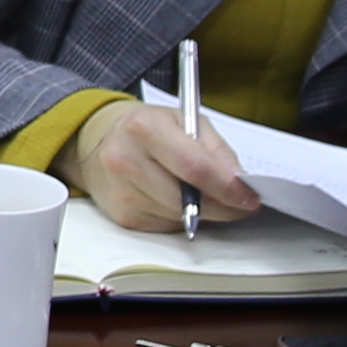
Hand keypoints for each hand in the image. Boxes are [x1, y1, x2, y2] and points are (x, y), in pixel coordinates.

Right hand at [62, 94, 258, 234]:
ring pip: (180, 216)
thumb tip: (239, 183)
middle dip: (223, 206)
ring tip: (207, 196)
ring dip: (203, 213)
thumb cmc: (148, 127)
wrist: (96, 141)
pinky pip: (166, 225)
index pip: (194, 167)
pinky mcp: (122, 216)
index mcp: (145, 128)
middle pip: (188, 199)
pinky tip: (176, 199)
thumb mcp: (185, 120)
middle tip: (241, 204)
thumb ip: (215, 150)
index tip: (250, 197)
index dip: (227, 187)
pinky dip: (180, 217)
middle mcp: (126, 160)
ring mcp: (122, 191)